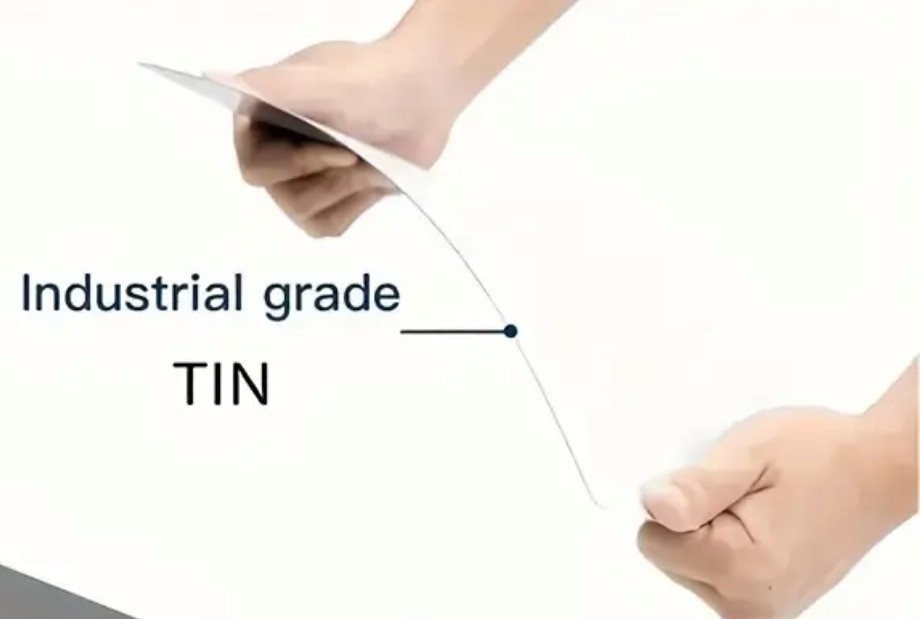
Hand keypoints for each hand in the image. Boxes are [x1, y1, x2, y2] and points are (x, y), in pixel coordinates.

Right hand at [228, 39, 459, 237]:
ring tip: (370, 158)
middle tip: (358, 152)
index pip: (254, 162)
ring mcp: (297, 182)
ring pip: (304, 212)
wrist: (421, 96)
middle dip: (327, 173)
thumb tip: (216, 79)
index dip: (294, 164)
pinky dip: (357, 202)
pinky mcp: (328, 204)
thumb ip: (274, 84)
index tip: (343, 152)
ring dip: (346, 186)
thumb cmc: (372, 79)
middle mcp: (271, 151)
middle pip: (278, 191)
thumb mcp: (325, 77)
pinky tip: (373, 176)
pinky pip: (329, 225)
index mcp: (259, 116)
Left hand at [637, 406, 915, 618]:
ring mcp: (765, 611)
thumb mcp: (749, 453)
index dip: (681, 503)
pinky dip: (730, 550)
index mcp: (740, 569)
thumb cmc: (819, 455)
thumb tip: (651, 506)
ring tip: (759, 508)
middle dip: (696, 521)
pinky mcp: (771, 606)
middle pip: (669, 559)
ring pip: (690, 568)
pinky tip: (764, 527)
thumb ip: (695, 486)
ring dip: (712, 535)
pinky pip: (718, 576)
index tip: (724, 488)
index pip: (652, 539)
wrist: (877, 470)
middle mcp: (752, 606)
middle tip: (745, 495)